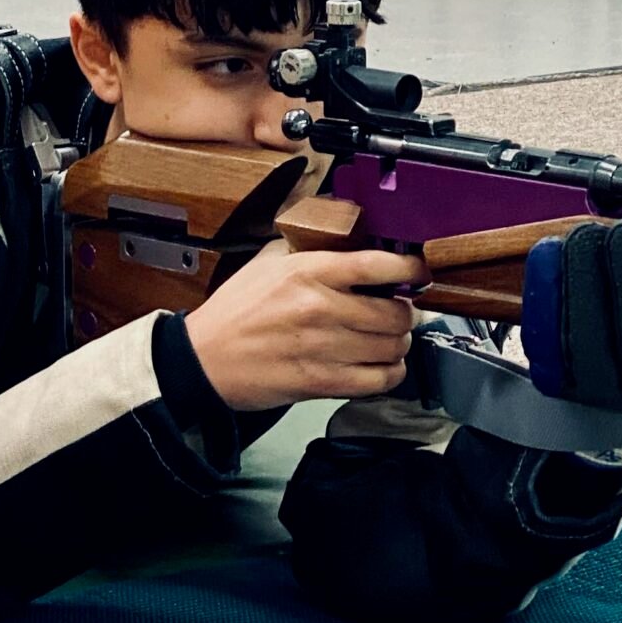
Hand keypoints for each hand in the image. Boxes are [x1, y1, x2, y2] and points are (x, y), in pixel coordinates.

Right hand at [183, 244, 427, 409]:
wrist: (203, 359)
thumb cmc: (235, 310)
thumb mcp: (267, 263)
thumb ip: (308, 250)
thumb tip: (346, 240)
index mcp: (309, 272)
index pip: (379, 265)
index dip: (411, 269)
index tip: (418, 272)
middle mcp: (321, 308)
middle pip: (396, 312)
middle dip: (405, 314)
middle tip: (398, 313)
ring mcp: (323, 348)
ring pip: (392, 347)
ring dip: (398, 344)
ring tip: (389, 340)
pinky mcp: (321, 382)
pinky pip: (379, 380)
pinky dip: (390, 374)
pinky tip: (384, 366)